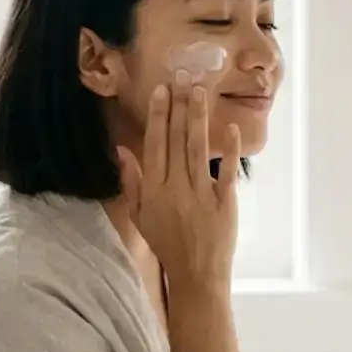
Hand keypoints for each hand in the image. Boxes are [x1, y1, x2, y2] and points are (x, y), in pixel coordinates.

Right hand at [117, 73, 241, 289]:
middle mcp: (175, 189)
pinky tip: (230, 126)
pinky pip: (226, 172)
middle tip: (182, 78)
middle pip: (177, 141)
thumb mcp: (139, 215)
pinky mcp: (225, 203)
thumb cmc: (166, 243)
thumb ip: (131, 181)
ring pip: (198, 149)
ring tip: (199, 92)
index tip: (161, 91)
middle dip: (178, 107)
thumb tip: (122, 149)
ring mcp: (201, 195)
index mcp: (153, 191)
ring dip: (198, 119)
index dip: (158, 117)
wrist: (196, 274)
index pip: (154, 145)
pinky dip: (229, 150)